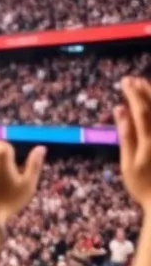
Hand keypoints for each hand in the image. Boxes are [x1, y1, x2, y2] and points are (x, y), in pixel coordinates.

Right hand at [117, 77, 150, 207]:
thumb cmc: (143, 186)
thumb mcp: (128, 163)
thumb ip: (125, 135)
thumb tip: (119, 110)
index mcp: (149, 140)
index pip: (142, 110)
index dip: (134, 94)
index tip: (125, 81)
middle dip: (144, 91)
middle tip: (133, 79)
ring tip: (144, 85)